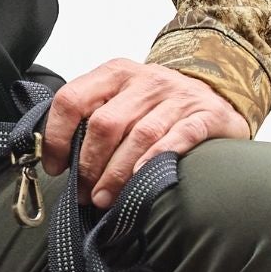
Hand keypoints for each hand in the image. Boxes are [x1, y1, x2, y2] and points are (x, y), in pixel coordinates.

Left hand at [41, 58, 248, 209]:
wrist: (215, 98)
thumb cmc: (158, 107)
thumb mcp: (122, 101)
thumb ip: (91, 121)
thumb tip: (60, 162)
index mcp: (115, 73)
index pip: (72, 99)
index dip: (57, 136)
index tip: (55, 166)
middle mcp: (145, 80)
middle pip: (105, 124)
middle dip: (89, 164)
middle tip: (84, 192)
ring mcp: (178, 96)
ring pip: (139, 136)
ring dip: (117, 173)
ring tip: (104, 198)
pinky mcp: (205, 115)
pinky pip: (178, 138)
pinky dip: (155, 160)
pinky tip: (141, 179)